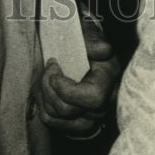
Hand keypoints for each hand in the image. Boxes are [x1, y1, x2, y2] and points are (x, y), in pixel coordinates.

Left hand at [37, 17, 120, 136]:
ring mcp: (92, 113)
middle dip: (49, 89)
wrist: (80, 42)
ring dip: (45, 98)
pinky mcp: (79, 120)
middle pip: (69, 110)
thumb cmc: (84, 35)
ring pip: (59, 119)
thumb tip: (102, 50)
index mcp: (109, 76)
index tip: (54, 66)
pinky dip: (44, 108)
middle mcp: (104, 100)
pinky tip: (45, 91)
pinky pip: (55, 124)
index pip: (92, 97)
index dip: (67, 89)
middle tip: (48, 67)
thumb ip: (93, 40)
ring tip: (45, 78)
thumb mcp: (88, 30)